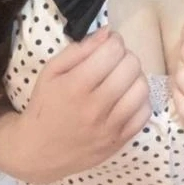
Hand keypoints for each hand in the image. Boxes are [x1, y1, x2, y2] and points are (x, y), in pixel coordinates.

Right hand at [16, 27, 151, 183]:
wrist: (39, 151)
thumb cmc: (45, 105)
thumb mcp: (51, 71)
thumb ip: (79, 49)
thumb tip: (108, 33)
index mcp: (76, 86)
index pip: (113, 51)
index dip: (114, 41)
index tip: (108, 45)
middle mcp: (96, 107)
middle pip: (131, 66)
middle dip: (125, 56)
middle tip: (114, 61)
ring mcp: (110, 127)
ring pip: (142, 88)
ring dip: (134, 77)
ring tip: (122, 78)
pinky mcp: (119, 142)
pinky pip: (145, 113)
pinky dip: (139, 100)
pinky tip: (126, 98)